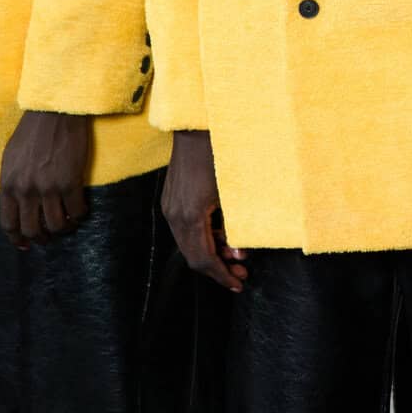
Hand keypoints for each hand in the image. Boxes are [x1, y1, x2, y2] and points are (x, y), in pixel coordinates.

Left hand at [0, 109, 92, 247]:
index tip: (25, 244)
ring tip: (68, 223)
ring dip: (63, 229)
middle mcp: (26, 190)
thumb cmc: (33, 131)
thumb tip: (17, 204)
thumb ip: (12, 183)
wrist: (55, 112)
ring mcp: (48, 187)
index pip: (8, 223)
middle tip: (49, 236)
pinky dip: (80, 215)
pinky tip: (81, 209)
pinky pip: (76, 211)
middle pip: (31, 230)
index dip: (17, 239)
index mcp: (8, 184)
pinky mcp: (70, 182)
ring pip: (55, 225)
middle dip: (41, 238)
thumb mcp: (11, 158)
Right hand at [163, 128, 246, 292]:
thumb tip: (237, 250)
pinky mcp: (171, 200)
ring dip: (212, 252)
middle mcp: (174, 215)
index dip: (221, 275)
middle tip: (242, 272)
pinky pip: (185, 230)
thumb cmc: (221, 156)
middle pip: (193, 256)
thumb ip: (233, 226)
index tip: (238, 284)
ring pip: (188, 244)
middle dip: (219, 268)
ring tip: (236, 254)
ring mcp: (169, 208)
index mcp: (191, 216)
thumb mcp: (232, 195)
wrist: (197, 128)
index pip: (203, 259)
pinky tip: (222, 235)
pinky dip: (203, 237)